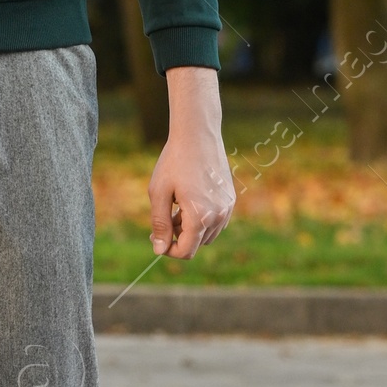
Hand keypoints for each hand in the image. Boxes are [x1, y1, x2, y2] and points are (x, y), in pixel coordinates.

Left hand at [149, 67, 235, 261]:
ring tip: (175, 207)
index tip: (155, 237)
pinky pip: (216, 221)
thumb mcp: (159, 193)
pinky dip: (201, 219)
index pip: (186, 251)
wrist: (197, 135)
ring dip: (190, 229)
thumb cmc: (174, 162)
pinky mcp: (231, 199)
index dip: (168, 250)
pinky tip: (188, 200)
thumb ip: (159, 224)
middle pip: (196, 244)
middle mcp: (219, 215)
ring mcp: (227, 207)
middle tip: (164, 217)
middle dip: (178, 237)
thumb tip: (159, 251)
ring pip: (207, 234)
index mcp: (200, 216)